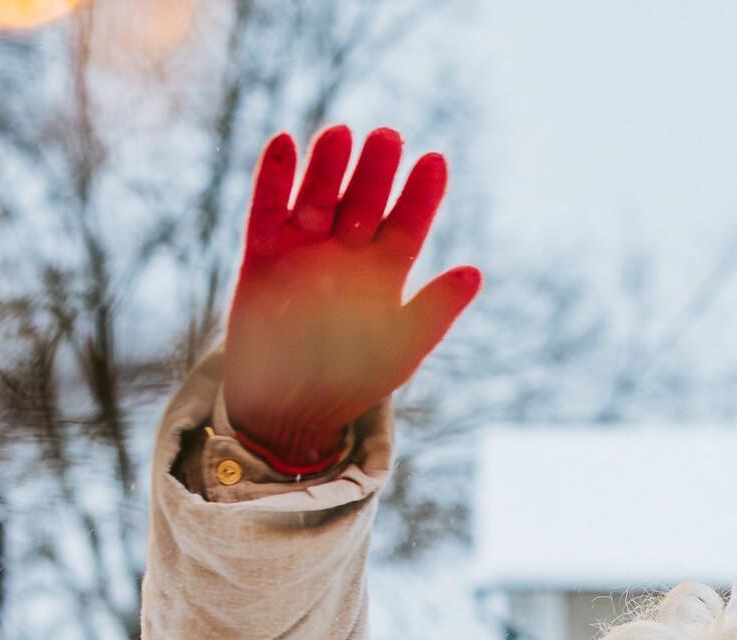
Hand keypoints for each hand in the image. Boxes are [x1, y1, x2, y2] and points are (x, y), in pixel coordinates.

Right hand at [223, 126, 481, 474]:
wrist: (289, 409)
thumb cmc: (352, 381)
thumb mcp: (400, 350)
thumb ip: (433, 312)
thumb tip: (474, 273)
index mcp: (384, 272)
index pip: (407, 224)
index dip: (421, 195)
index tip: (435, 162)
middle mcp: (345, 252)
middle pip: (364, 200)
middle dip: (376, 171)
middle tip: (389, 137)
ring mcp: (303, 250)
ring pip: (318, 195)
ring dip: (328, 166)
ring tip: (341, 134)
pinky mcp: (262, 255)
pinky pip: (267, 209)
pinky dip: (274, 178)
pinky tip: (285, 143)